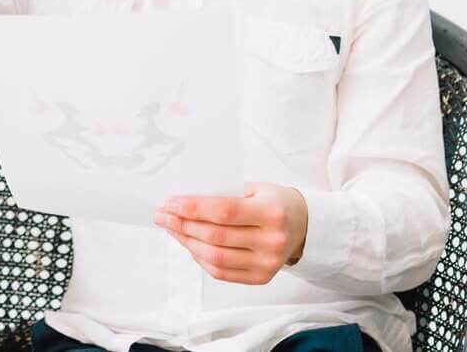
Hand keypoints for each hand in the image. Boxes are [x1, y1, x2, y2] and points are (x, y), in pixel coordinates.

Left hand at [153, 182, 308, 284]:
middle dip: (182, 225)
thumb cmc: (274, 202)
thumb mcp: (256, 188)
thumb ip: (224, 194)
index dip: (193, 208)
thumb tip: (183, 201)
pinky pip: (222, 272)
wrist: (304, 226)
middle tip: (162, 215)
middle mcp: (271, 241)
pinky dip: (200, 259)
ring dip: (187, 242)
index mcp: (271, 212)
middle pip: (216, 236)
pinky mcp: (262, 278)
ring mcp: (267, 263)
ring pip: (215, 257)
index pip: (224, 212)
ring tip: (171, 229)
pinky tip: (188, 244)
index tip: (170, 202)